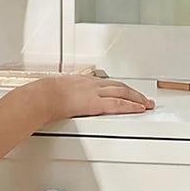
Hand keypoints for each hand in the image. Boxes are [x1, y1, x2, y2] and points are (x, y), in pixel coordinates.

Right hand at [30, 74, 154, 119]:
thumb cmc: (45, 95)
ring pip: (122, 92)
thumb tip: (62, 103)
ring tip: (147, 104)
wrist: (42, 96)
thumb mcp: (58, 91)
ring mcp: (95, 93)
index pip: (107, 83)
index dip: (119, 88)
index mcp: (83, 81)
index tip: (127, 92)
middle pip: (119, 86)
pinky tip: (139, 109)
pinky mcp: (96, 103)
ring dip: (137, 98)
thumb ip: (65, 96)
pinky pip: (118, 104)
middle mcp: (92, 84)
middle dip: (133, 92)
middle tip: (144, 98)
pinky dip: (130, 105)